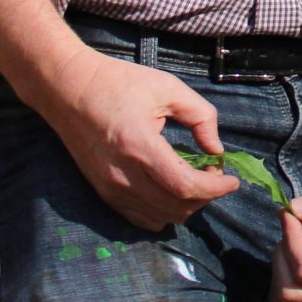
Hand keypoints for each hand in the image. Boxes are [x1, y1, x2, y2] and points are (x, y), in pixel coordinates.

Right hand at [36, 47, 238, 230]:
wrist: (69, 89)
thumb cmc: (120, 83)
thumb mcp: (168, 87)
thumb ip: (201, 116)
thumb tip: (216, 150)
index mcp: (139, 146)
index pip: (184, 186)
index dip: (215, 189)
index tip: (232, 179)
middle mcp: (122, 174)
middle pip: (175, 207)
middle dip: (206, 197)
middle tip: (215, 175)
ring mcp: (109, 187)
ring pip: (160, 217)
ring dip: (186, 207)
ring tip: (196, 182)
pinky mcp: (103, 192)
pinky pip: (140, 218)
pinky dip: (164, 212)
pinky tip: (173, 193)